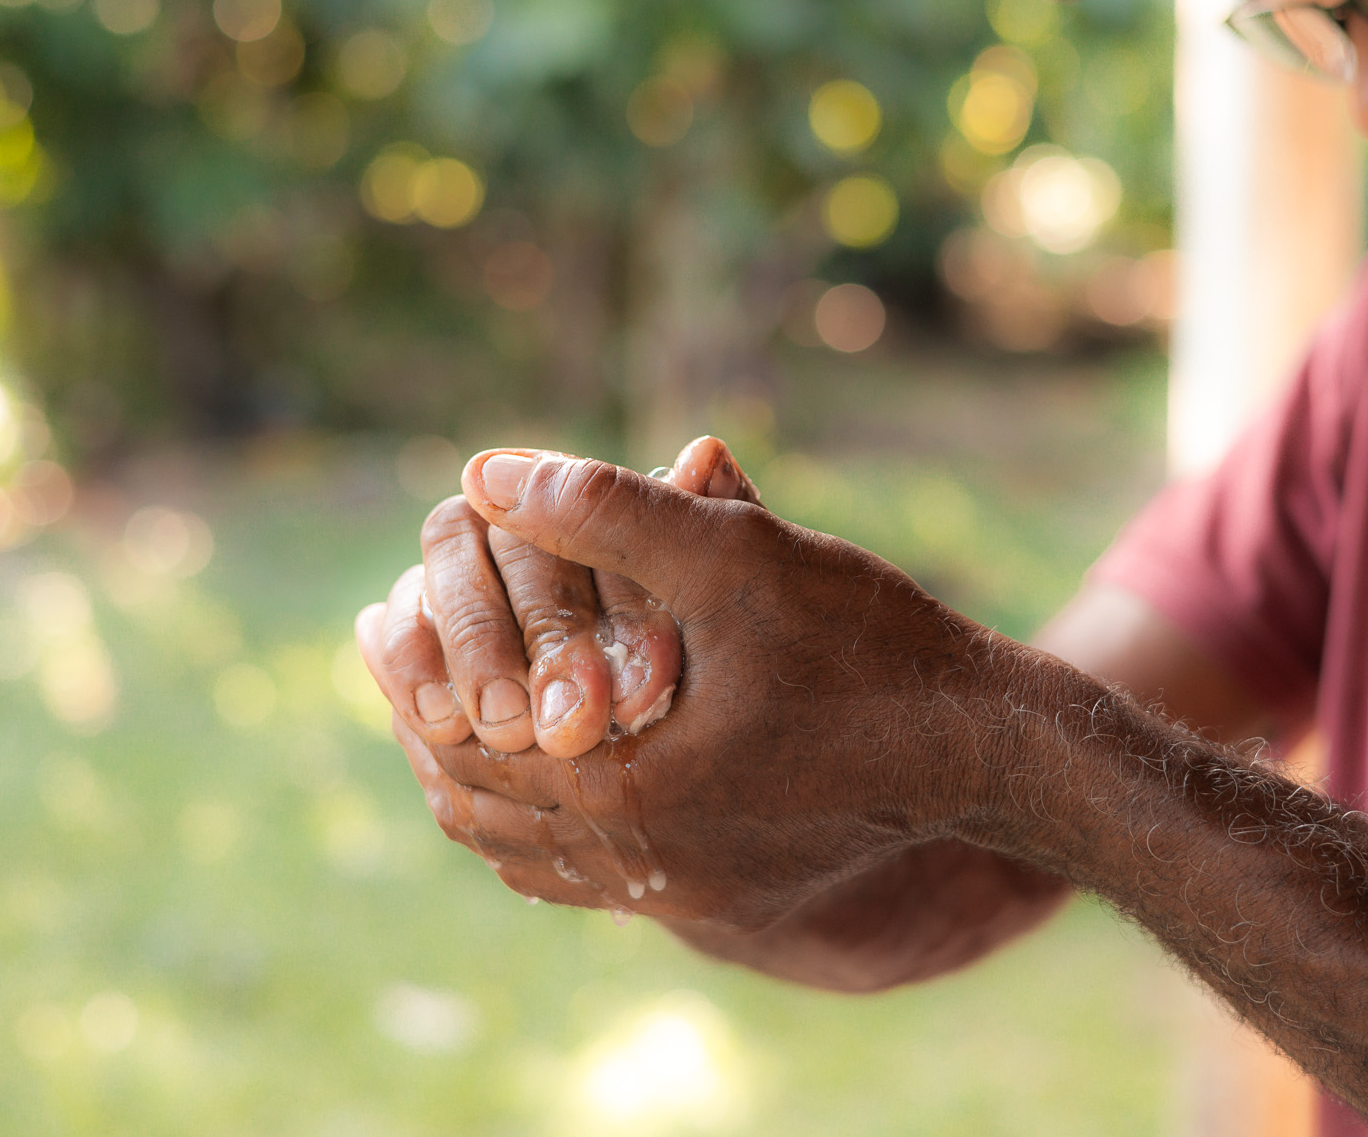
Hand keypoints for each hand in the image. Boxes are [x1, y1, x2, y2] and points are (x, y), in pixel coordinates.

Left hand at [390, 447, 1011, 927]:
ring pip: (523, 850)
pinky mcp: (714, 896)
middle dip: (432, 726)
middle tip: (405, 656)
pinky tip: (542, 758)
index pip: (464, 742)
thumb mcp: (737, 556)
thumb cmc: (868, 645)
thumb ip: (606, 509)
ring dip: (480, 775)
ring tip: (458, 700)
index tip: (386, 613)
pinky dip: (537, 817)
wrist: (981, 746)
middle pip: (476, 807)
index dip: (414, 675)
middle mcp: (638, 868)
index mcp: (627, 792)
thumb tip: (483, 471)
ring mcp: (677, 896)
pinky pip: (582, 876)